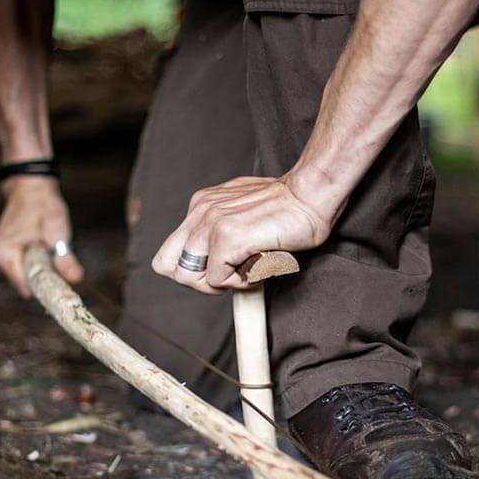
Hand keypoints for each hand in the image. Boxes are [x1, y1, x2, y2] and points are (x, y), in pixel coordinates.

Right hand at [0, 177, 83, 296]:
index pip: (26, 288)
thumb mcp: (58, 231)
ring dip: (35, 270)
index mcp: (3, 254)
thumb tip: (76, 280)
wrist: (29, 191)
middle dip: (41, 275)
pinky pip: (16, 277)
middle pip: (25, 287)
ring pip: (21, 283)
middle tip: (48, 251)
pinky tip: (31, 250)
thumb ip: (65, 258)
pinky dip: (27, 267)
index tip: (58, 272)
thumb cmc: (44, 208)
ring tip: (38, 246)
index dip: (47, 285)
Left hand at [151, 173, 336, 293]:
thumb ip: (221, 232)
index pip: (168, 254)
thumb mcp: (241, 214)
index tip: (219, 269)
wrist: (311, 196)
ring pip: (190, 277)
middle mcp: (200, 212)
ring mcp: (211, 223)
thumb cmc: (286, 209)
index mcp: (200, 206)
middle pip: (170, 269)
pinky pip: (217, 279)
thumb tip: (215, 263)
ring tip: (247, 268)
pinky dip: (240, 282)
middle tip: (232, 274)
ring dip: (220, 282)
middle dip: (201, 282)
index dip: (190, 271)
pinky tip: (259, 265)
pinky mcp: (227, 236)